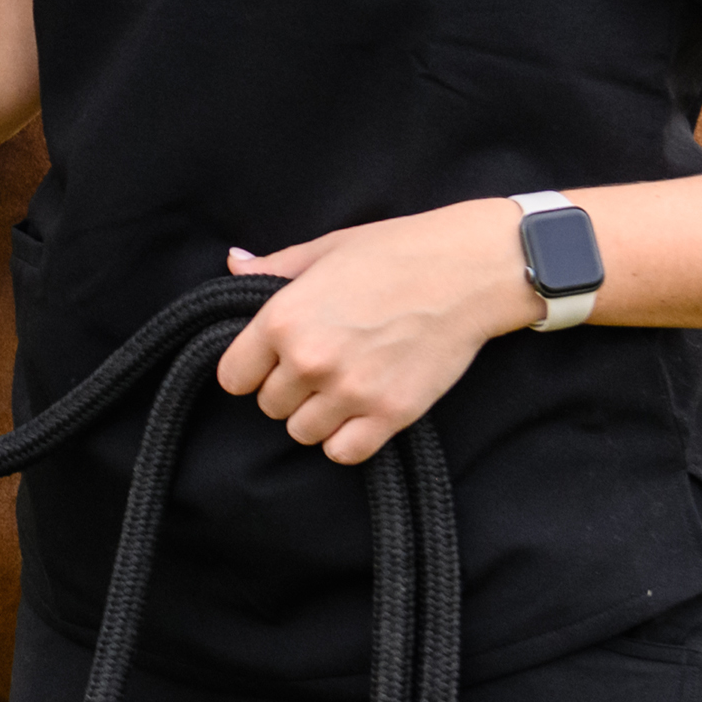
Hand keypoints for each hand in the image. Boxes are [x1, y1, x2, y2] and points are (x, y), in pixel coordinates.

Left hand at [216, 199, 534, 466]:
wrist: (467, 270)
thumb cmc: (395, 252)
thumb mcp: (325, 250)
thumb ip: (273, 267)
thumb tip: (234, 264)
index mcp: (283, 319)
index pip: (233, 377)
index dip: (250, 370)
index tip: (269, 363)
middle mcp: (310, 360)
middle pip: (269, 406)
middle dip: (287, 390)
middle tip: (317, 367)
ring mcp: (351, 391)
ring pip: (302, 432)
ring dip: (316, 416)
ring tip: (340, 388)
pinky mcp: (391, 414)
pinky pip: (344, 452)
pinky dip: (346, 439)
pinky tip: (359, 413)